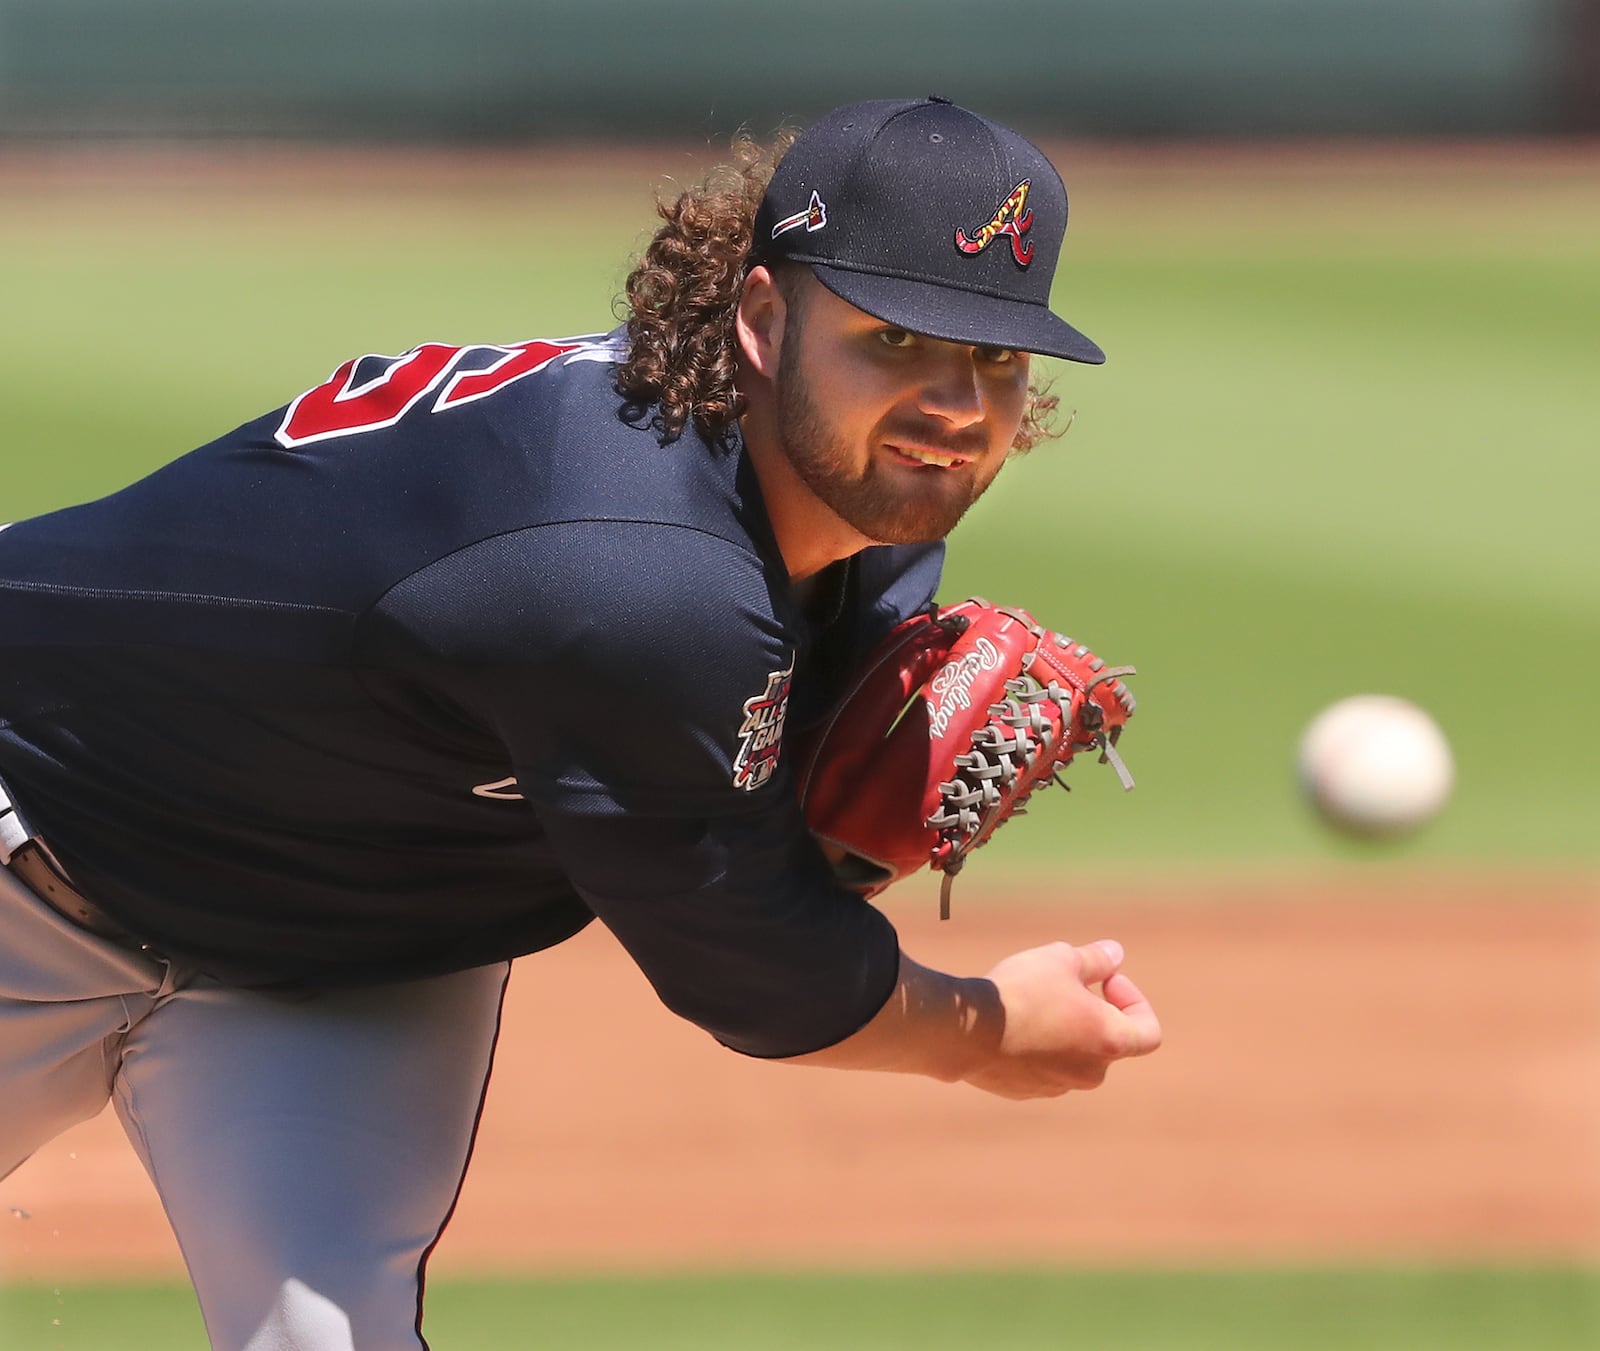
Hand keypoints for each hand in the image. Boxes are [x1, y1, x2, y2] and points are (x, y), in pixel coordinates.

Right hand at [962, 939, 1161, 1099]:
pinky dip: (1035, 1047)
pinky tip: (1008, 1022)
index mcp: (1110, 1042)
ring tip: (1031, 1000)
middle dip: (1092, 1011)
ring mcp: (1056, 1087)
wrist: (967, 1032)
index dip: (1135, 1001)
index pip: (1149, 1033)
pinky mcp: (1024, 1092)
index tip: (1106, 980)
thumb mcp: (1061, 959)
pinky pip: (1041, 1067)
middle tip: (1062, 982)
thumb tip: (1116, 954)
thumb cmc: (1022, 992)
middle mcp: (1090, 1073)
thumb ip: (1095, 960)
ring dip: (1063, 1029)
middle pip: (1106, 1042)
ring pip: (1072, 1055)